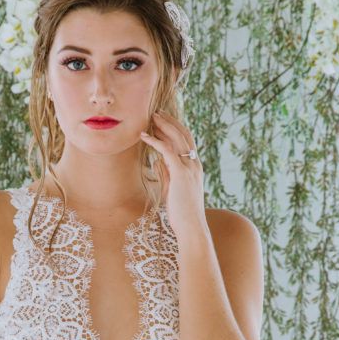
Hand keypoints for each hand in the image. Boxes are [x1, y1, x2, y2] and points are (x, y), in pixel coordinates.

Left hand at [139, 110, 205, 238]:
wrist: (191, 226)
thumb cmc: (181, 212)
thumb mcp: (171, 189)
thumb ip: (165, 173)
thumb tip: (156, 160)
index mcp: (194, 167)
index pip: (186, 142)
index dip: (174, 129)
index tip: (162, 122)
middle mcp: (194, 164)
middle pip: (183, 135)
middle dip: (170, 122)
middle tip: (156, 112)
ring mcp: (189, 167)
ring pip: (177, 139)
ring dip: (163, 126)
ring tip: (151, 117)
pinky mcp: (181, 173)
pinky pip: (167, 151)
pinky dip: (155, 141)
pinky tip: (144, 136)